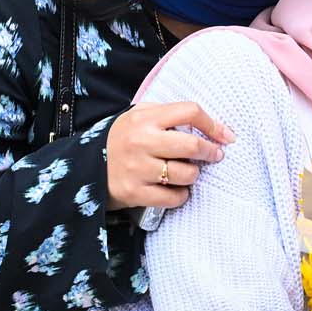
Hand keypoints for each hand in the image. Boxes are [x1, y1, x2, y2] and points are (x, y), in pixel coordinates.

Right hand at [103, 102, 233, 210]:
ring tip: (187, 172)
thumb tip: (212, 128)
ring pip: (186, 174)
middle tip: (215, 155)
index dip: (213, 124)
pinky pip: (173, 198)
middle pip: (191, 146)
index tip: (226, 136)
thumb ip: (169, 116)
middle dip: (211, 152)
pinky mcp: (134, 192)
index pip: (189, 112)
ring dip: (193, 175)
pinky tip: (176, 189)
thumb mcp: (139, 116)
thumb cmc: (123, 138)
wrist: (85, 166)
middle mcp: (141, 142)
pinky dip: (181, 195)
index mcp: (145, 118)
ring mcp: (137, 168)